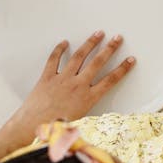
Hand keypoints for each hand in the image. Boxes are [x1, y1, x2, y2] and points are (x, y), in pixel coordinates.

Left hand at [7, 31, 135, 134]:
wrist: (31, 127)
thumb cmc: (55, 128)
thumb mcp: (79, 123)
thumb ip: (89, 113)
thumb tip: (98, 120)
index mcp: (88, 98)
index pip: (110, 80)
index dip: (122, 69)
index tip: (131, 60)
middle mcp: (77, 85)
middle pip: (97, 63)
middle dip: (109, 49)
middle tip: (117, 38)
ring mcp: (62, 79)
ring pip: (79, 57)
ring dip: (90, 44)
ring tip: (98, 33)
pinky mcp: (47, 77)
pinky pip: (54, 60)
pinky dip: (59, 50)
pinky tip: (65, 42)